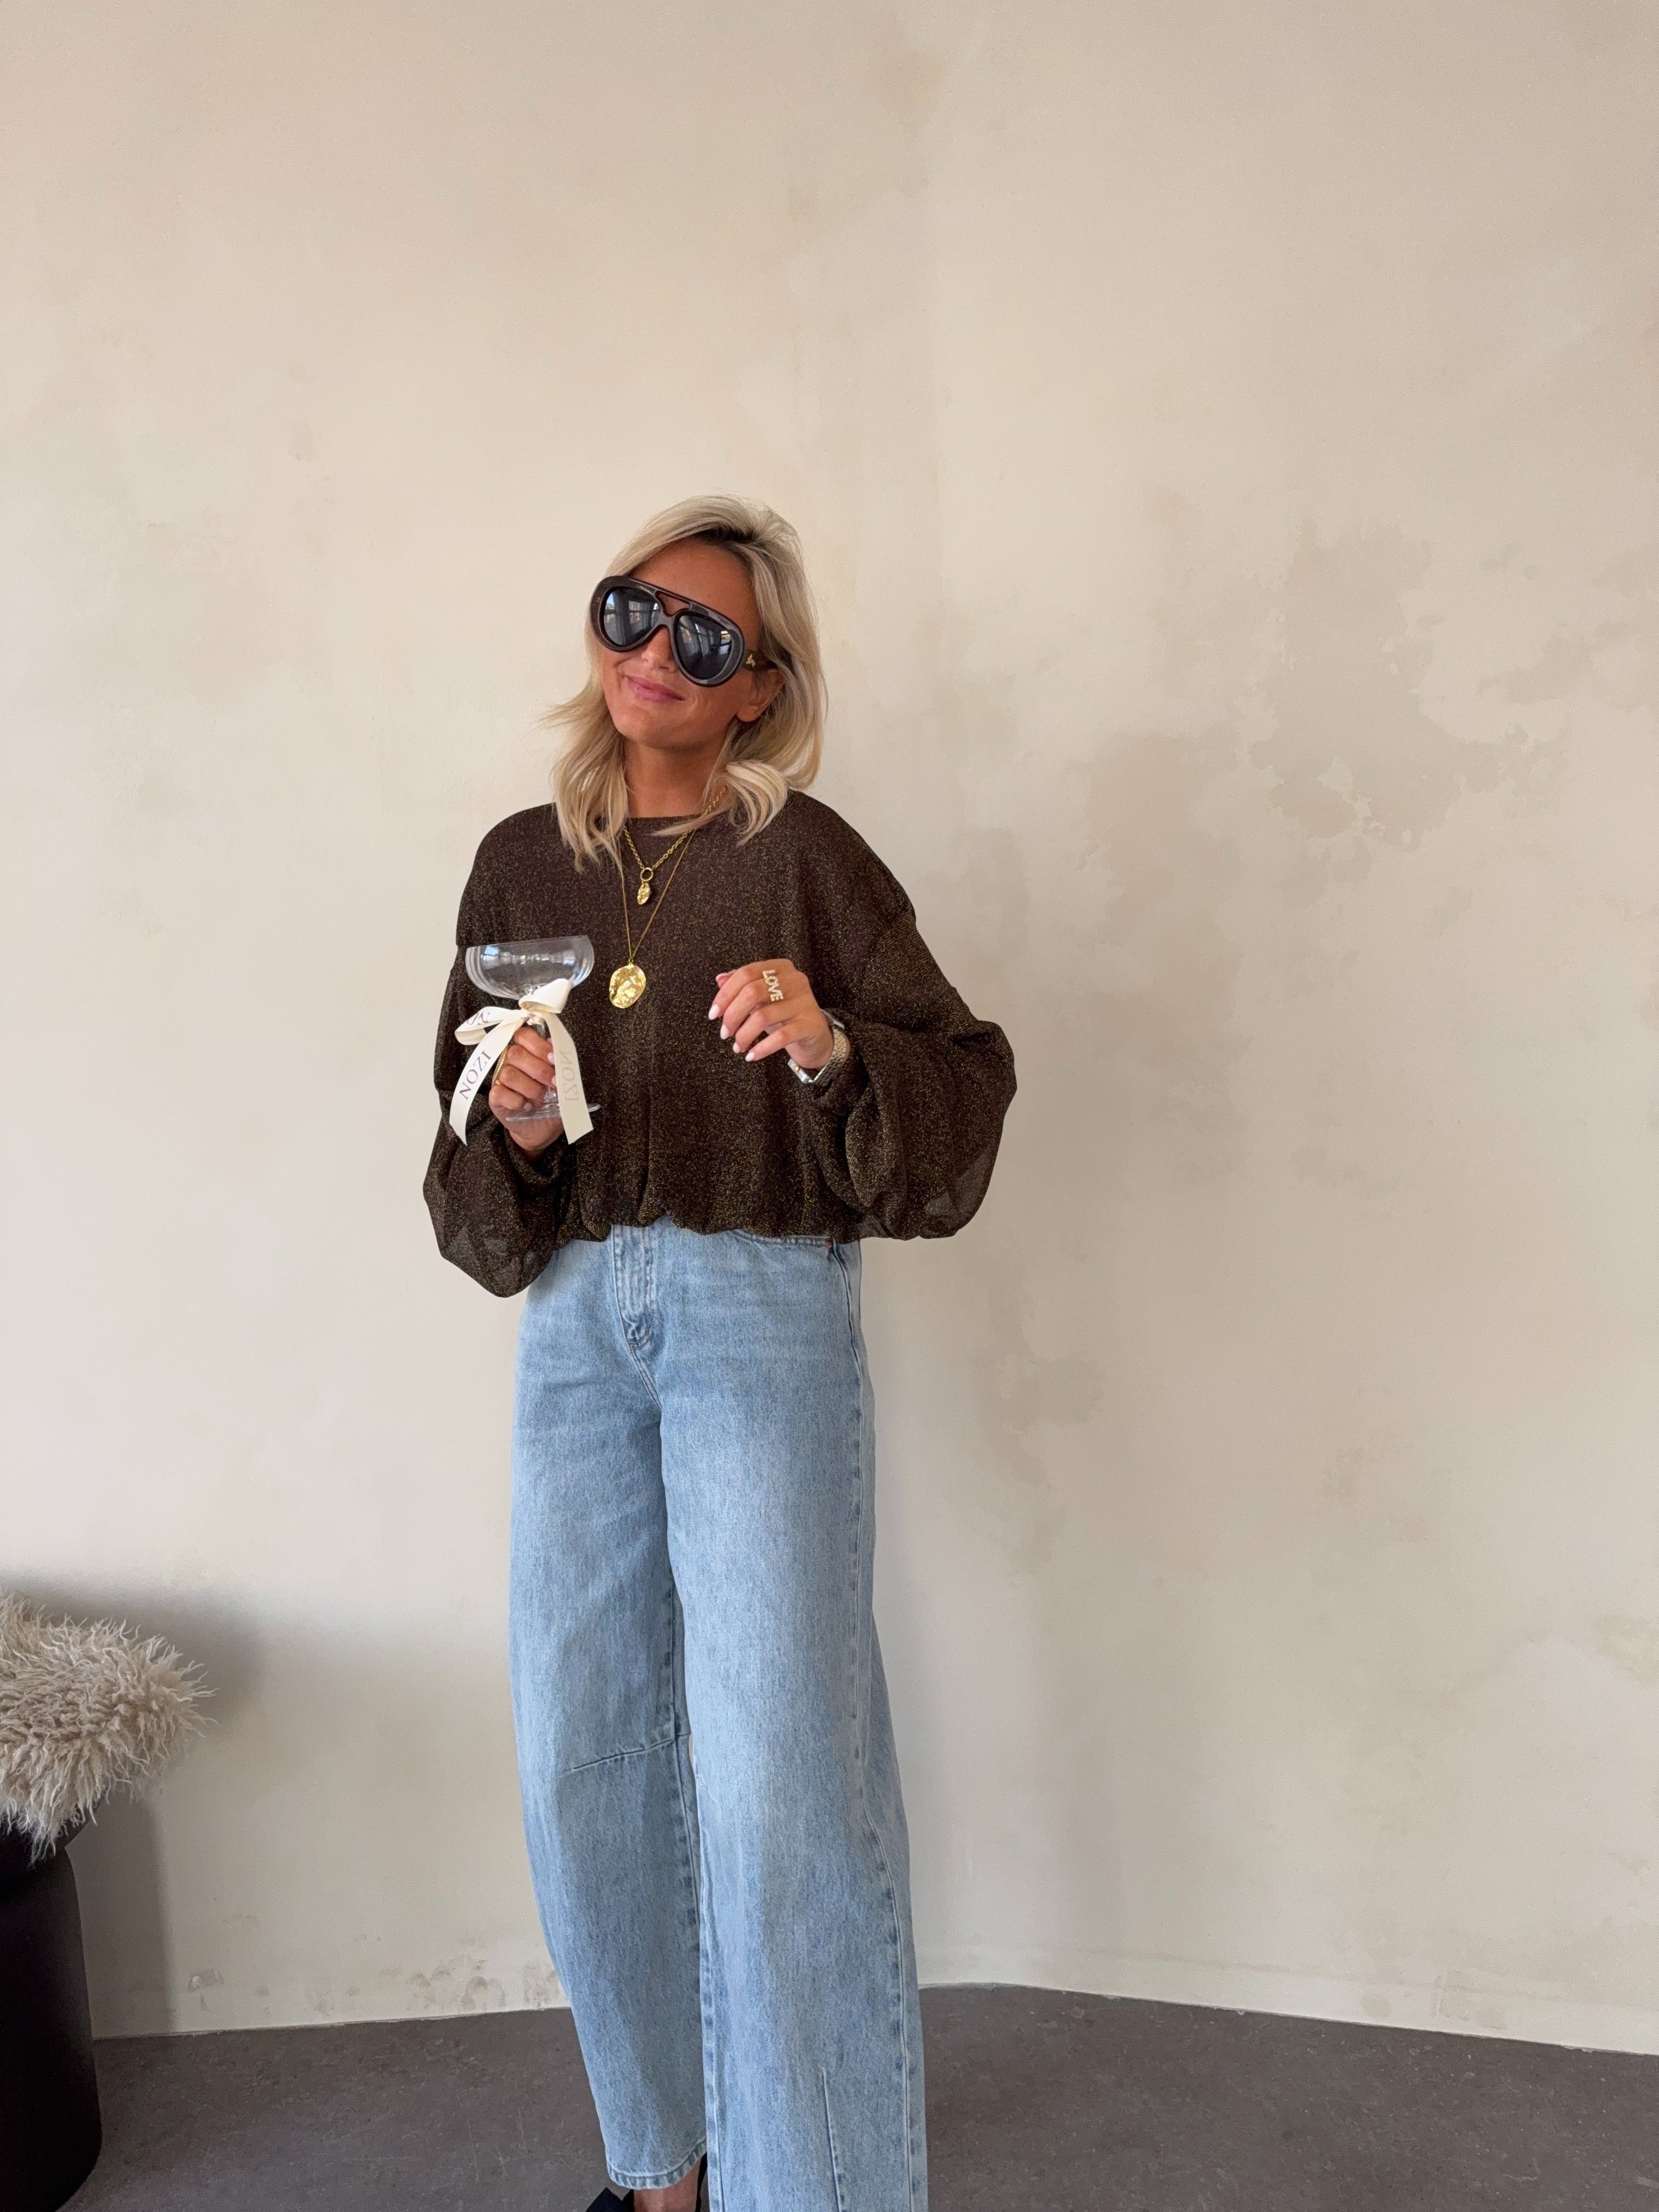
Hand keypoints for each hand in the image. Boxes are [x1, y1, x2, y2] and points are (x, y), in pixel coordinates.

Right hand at [489, 1026, 563, 1152]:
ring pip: (508, 1073)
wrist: (543, 1127)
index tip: (553, 1059)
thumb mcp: (561, 1080)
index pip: (523, 1035)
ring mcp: (499, 1079)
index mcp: (526, 1051)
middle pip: (515, 1053)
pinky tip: (527, 1106)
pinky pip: (500, 1093)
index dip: (538, 1045)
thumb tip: (556, 1046)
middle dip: (539, 1069)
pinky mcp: (495, 1097)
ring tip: (541, 1097)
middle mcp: (510, 1062)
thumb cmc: (551, 1100)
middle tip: (553, 1083)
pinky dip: (517, 1101)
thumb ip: (559, 1062)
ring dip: (530, 1087)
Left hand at [709, 960, 834, 1071]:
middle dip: (732, 1015)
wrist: (815, 1035)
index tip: (714, 1014)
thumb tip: (719, 980)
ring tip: (737, 1046)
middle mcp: (794, 980)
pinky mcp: (810, 1024)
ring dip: (744, 1035)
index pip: (746, 973)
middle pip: (752, 992)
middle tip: (724, 1033)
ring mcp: (804, 1001)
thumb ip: (742, 986)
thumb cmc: (784, 1014)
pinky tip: (751, 1055)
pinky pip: (781, 1037)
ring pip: (763, 1016)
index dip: (725, 994)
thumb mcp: (763, 998)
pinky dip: (762, 1048)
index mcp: (780, 968)